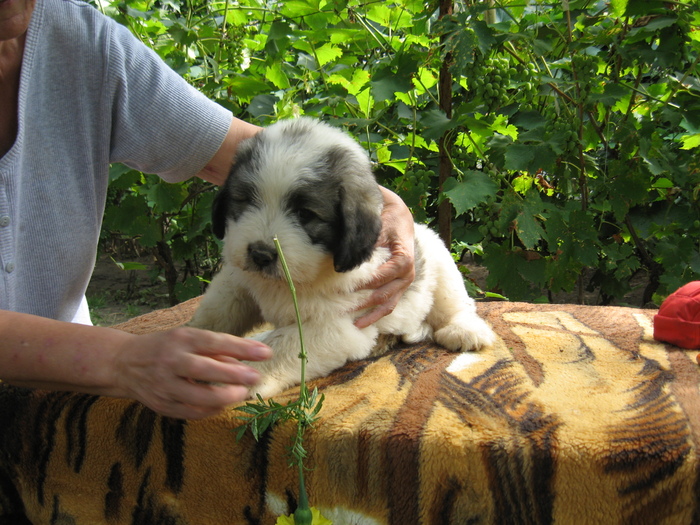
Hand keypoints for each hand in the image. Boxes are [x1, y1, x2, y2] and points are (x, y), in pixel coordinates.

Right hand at [112, 327, 270, 418]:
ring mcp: (164, 385)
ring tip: (242, 393)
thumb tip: (248, 357)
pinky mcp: (161, 405)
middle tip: (255, 378)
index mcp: (180, 339)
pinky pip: (191, 412)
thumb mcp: (188, 338)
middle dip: (234, 375)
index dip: (242, 348)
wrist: (124, 363)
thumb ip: (217, 347)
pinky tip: (224, 404)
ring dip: (225, 397)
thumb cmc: (166, 347)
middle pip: (205, 369)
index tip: (266, 353)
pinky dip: (211, 410)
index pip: (215, 342)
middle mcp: (170, 361)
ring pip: (198, 396)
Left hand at [354, 187, 414, 327]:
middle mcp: (407, 275)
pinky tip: (359, 323)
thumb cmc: (387, 221)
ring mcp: (404, 284)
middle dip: (360, 303)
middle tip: (338, 309)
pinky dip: (375, 315)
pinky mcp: (399, 288)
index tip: (340, 288)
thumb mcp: (378, 227)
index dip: (361, 284)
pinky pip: (388, 305)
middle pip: (382, 295)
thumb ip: (365, 243)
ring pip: (387, 305)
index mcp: (403, 260)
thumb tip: (345, 258)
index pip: (380, 277)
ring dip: (369, 316)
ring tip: (352, 325)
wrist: (400, 218)